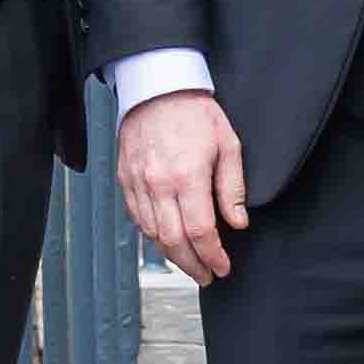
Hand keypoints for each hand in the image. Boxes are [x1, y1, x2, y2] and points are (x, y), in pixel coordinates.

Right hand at [117, 89, 252, 282]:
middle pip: (173, 241)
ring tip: (190, 263)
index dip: (213, 256)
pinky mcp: (124, 179)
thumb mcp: (228, 144)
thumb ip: (233, 188)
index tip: (223, 267)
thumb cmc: (196, 113)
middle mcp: (158, 184)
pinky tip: (167, 240)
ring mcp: (138, 183)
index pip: (200, 231)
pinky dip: (152, 235)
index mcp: (188, 175)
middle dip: (192, 265)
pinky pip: (137, 218)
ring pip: (152, 234)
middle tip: (207, 276)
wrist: (157, 87)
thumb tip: (238, 223)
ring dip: (172, 255)